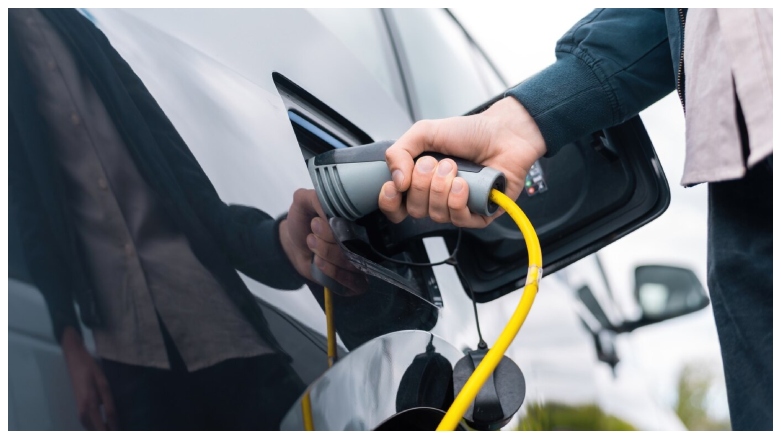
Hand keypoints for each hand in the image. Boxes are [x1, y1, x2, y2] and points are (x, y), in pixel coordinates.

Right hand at [61, 327, 117, 430]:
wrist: (74, 359)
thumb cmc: (91, 369)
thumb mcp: (103, 384)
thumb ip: (108, 402)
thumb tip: (113, 418)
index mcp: (89, 404)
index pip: (101, 425)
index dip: (112, 430)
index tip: (121, 433)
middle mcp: (82, 409)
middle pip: (94, 429)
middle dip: (105, 432)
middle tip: (118, 431)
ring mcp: (79, 407)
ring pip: (88, 426)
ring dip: (98, 430)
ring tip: (111, 430)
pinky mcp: (78, 404)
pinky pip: (85, 421)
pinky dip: (93, 426)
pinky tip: (100, 425)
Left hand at [279, 188, 367, 295]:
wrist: (294, 245)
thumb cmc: (303, 221)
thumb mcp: (303, 202)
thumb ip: (316, 198)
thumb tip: (332, 210)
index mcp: (360, 218)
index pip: (362, 224)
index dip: (338, 226)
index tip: (316, 223)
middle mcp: (366, 240)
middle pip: (359, 246)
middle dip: (329, 242)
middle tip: (312, 235)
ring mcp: (363, 261)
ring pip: (355, 264)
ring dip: (328, 255)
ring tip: (311, 244)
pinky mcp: (356, 280)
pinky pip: (355, 282)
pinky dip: (335, 273)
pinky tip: (319, 262)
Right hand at [379, 97, 545, 227]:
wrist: (505, 133)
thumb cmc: (470, 133)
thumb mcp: (425, 132)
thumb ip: (399, 151)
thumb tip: (395, 180)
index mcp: (420, 181)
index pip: (395, 206)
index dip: (390, 201)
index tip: (394, 186)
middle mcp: (436, 197)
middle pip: (414, 210)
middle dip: (422, 184)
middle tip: (436, 163)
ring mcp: (457, 207)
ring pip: (436, 215)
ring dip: (442, 188)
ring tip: (455, 167)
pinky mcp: (478, 215)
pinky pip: (459, 221)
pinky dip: (458, 200)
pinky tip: (464, 184)